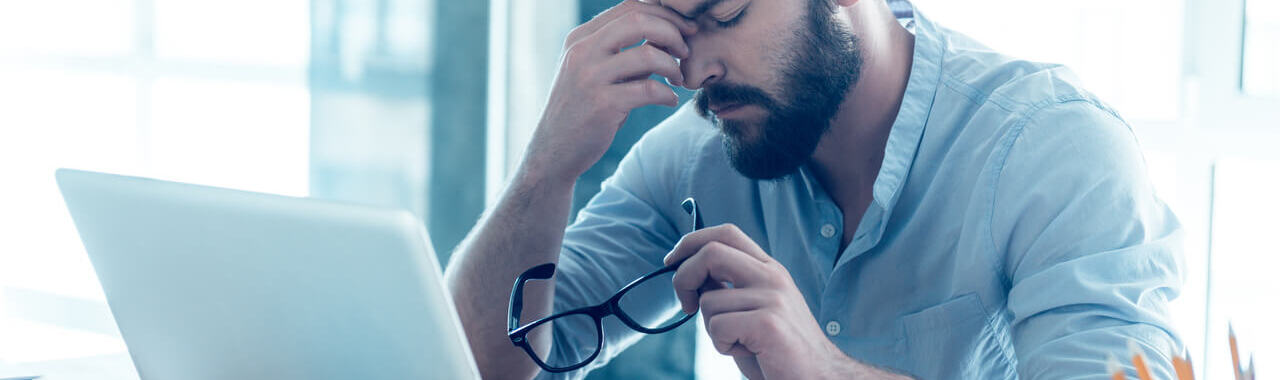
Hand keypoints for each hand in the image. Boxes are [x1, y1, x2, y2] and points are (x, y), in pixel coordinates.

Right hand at [523, 0, 697, 183]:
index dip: (665, 14)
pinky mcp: (602, 105)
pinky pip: (649, 89)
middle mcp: (582, 51)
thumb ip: (624, 52)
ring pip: (647, 54)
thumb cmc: (583, 108)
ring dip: (673, 66)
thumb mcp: (595, 71)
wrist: (554, 149)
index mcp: (581, 37)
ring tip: (678, 79)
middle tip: (686, 51)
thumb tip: (667, 35)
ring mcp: (590, 77)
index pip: (630, 7)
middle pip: (639, 21)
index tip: (686, 28)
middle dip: (673, 32)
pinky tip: (670, 101)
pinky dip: (668, 94)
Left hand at [664, 224, 905, 379]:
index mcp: (769, 269)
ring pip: (709, 301)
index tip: (671, 262)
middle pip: (711, 252)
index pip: (726, 233)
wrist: (818, 376)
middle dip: (683, 277)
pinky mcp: (768, 323)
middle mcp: (773, 276)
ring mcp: (773, 298)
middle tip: (685, 305)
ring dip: (712, 328)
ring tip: (739, 342)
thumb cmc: (777, 349)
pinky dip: (722, 345)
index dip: (691, 242)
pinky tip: (747, 351)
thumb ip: (728, 288)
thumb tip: (691, 274)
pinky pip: (718, 327)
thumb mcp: (752, 309)